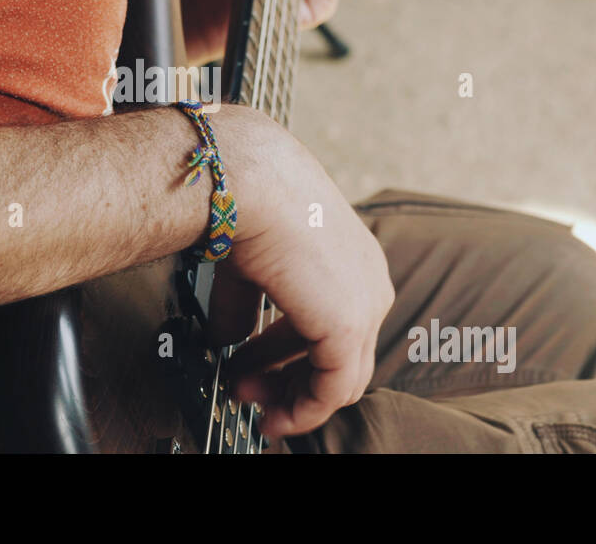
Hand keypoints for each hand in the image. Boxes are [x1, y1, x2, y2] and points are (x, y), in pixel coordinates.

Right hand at [208, 107, 392, 438]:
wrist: (249, 181)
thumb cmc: (249, 200)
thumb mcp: (249, 263)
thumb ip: (243, 306)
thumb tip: (225, 337)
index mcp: (353, 261)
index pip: (334, 324)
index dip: (288, 353)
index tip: (253, 367)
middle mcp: (369, 283)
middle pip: (342, 355)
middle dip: (288, 377)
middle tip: (248, 388)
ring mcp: (365, 305)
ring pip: (342, 379)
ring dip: (292, 397)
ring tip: (250, 401)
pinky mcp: (349, 326)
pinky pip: (333, 390)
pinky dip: (302, 410)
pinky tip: (272, 415)